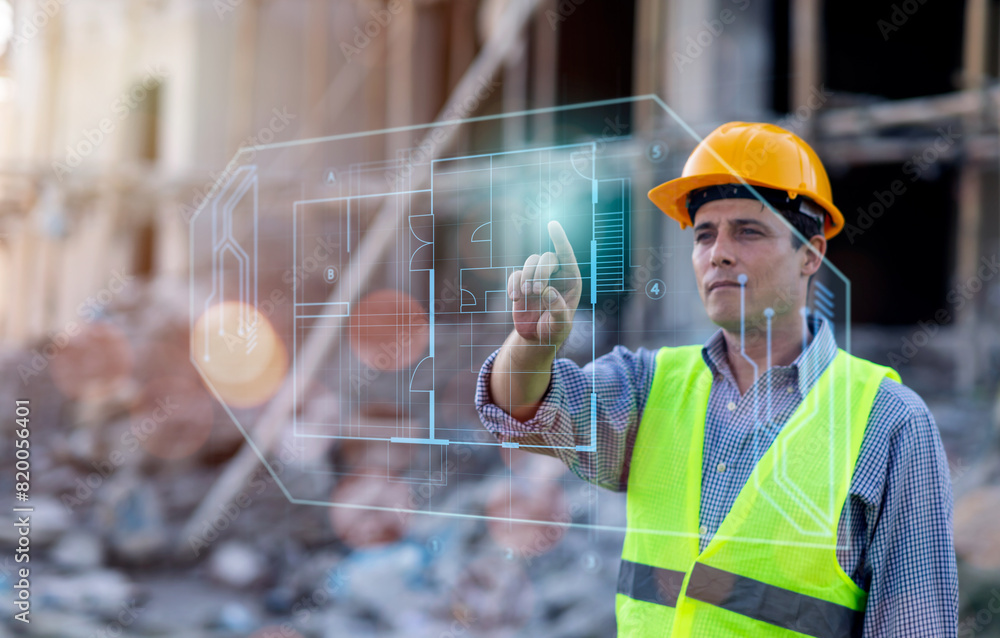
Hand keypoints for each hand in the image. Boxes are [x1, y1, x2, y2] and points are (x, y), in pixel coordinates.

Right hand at [507, 221, 581, 344]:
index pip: (567, 254)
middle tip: (535, 292)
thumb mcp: (561, 325)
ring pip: (530, 262)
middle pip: (546, 258)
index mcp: (571, 279)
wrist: (537, 337)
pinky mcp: (522, 282)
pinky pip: (515, 275)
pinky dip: (513, 285)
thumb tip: (548, 292)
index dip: (559, 238)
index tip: (552, 224)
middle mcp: (556, 273)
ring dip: (526, 277)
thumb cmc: (554, 330)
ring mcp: (538, 276)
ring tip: (525, 297)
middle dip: (539, 273)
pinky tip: (515, 300)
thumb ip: (558, 310)